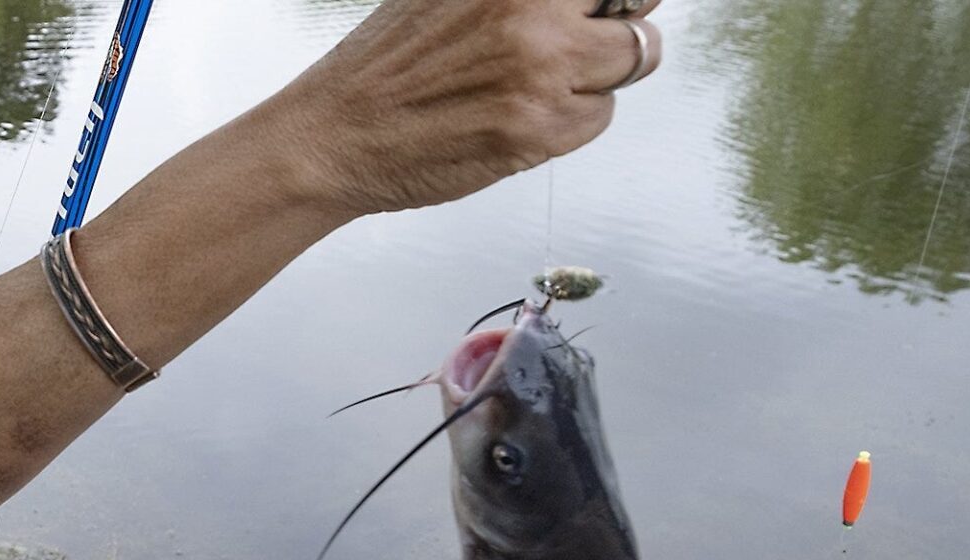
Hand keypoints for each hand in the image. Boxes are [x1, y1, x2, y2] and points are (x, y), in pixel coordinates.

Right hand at [269, 0, 664, 217]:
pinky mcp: (537, 130)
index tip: (609, 5)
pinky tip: (519, 118)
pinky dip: (571, 122)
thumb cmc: (382, 69)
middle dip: (616, 25)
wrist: (330, 136)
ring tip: (539, 85)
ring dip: (597, 75)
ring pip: (631, 63)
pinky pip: (598, 118)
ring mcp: (539, 71)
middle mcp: (530, 11)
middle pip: (639, 6)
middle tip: (577, 43)